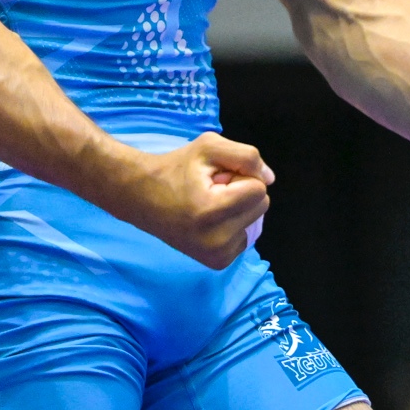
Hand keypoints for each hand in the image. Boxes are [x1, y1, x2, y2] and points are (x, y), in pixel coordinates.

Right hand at [117, 132, 272, 268]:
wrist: (140, 197)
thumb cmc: (175, 168)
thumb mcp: (209, 146)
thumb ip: (247, 156)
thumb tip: (269, 179)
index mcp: (212, 211)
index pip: (259, 190)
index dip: (240, 176)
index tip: (215, 177)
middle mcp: (216, 241)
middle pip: (261, 206)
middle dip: (241, 192)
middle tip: (210, 190)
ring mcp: (216, 256)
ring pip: (255, 222)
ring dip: (237, 209)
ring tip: (208, 204)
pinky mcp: (217, 263)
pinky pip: (245, 238)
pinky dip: (233, 226)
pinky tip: (209, 221)